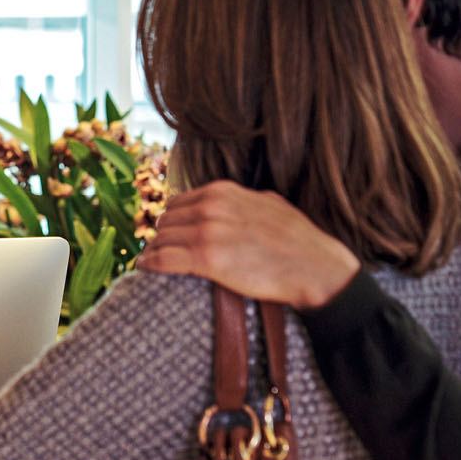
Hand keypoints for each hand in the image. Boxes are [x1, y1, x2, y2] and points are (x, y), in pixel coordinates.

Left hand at [136, 180, 358, 309]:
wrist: (315, 267)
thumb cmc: (297, 240)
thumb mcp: (268, 203)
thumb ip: (242, 200)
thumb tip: (229, 201)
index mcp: (222, 191)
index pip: (178, 202)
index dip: (172, 220)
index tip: (169, 232)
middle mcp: (210, 206)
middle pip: (166, 220)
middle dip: (162, 235)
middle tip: (159, 249)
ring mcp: (206, 231)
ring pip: (161, 239)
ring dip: (154, 250)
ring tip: (150, 260)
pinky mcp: (205, 258)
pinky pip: (163, 259)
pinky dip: (150, 263)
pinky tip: (145, 268)